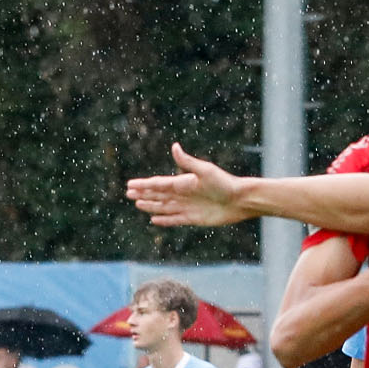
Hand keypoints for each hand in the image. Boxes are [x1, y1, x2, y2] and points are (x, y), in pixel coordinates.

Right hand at [125, 143, 253, 226]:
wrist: (240, 200)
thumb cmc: (225, 183)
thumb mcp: (205, 171)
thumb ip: (187, 162)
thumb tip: (174, 147)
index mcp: (183, 182)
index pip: (159, 184)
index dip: (144, 185)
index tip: (130, 184)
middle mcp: (183, 194)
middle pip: (158, 195)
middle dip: (143, 194)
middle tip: (128, 194)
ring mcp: (188, 207)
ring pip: (164, 207)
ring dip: (151, 206)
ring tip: (137, 204)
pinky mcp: (193, 218)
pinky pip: (175, 219)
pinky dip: (164, 220)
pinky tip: (154, 219)